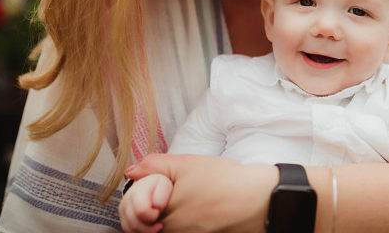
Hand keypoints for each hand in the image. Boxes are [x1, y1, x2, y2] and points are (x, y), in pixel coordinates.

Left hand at [125, 154, 277, 232]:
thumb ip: (155, 165)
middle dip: (144, 207)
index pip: (131, 212)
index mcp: (161, 217)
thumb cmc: (225, 182)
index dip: (137, 197)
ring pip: (157, 230)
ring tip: (179, 200)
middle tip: (163, 193)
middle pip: (140, 225)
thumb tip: (131, 171)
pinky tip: (190, 211)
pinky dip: (176, 223)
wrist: (257, 200)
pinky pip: (177, 231)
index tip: (154, 186)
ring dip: (159, 216)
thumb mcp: (188, 164)